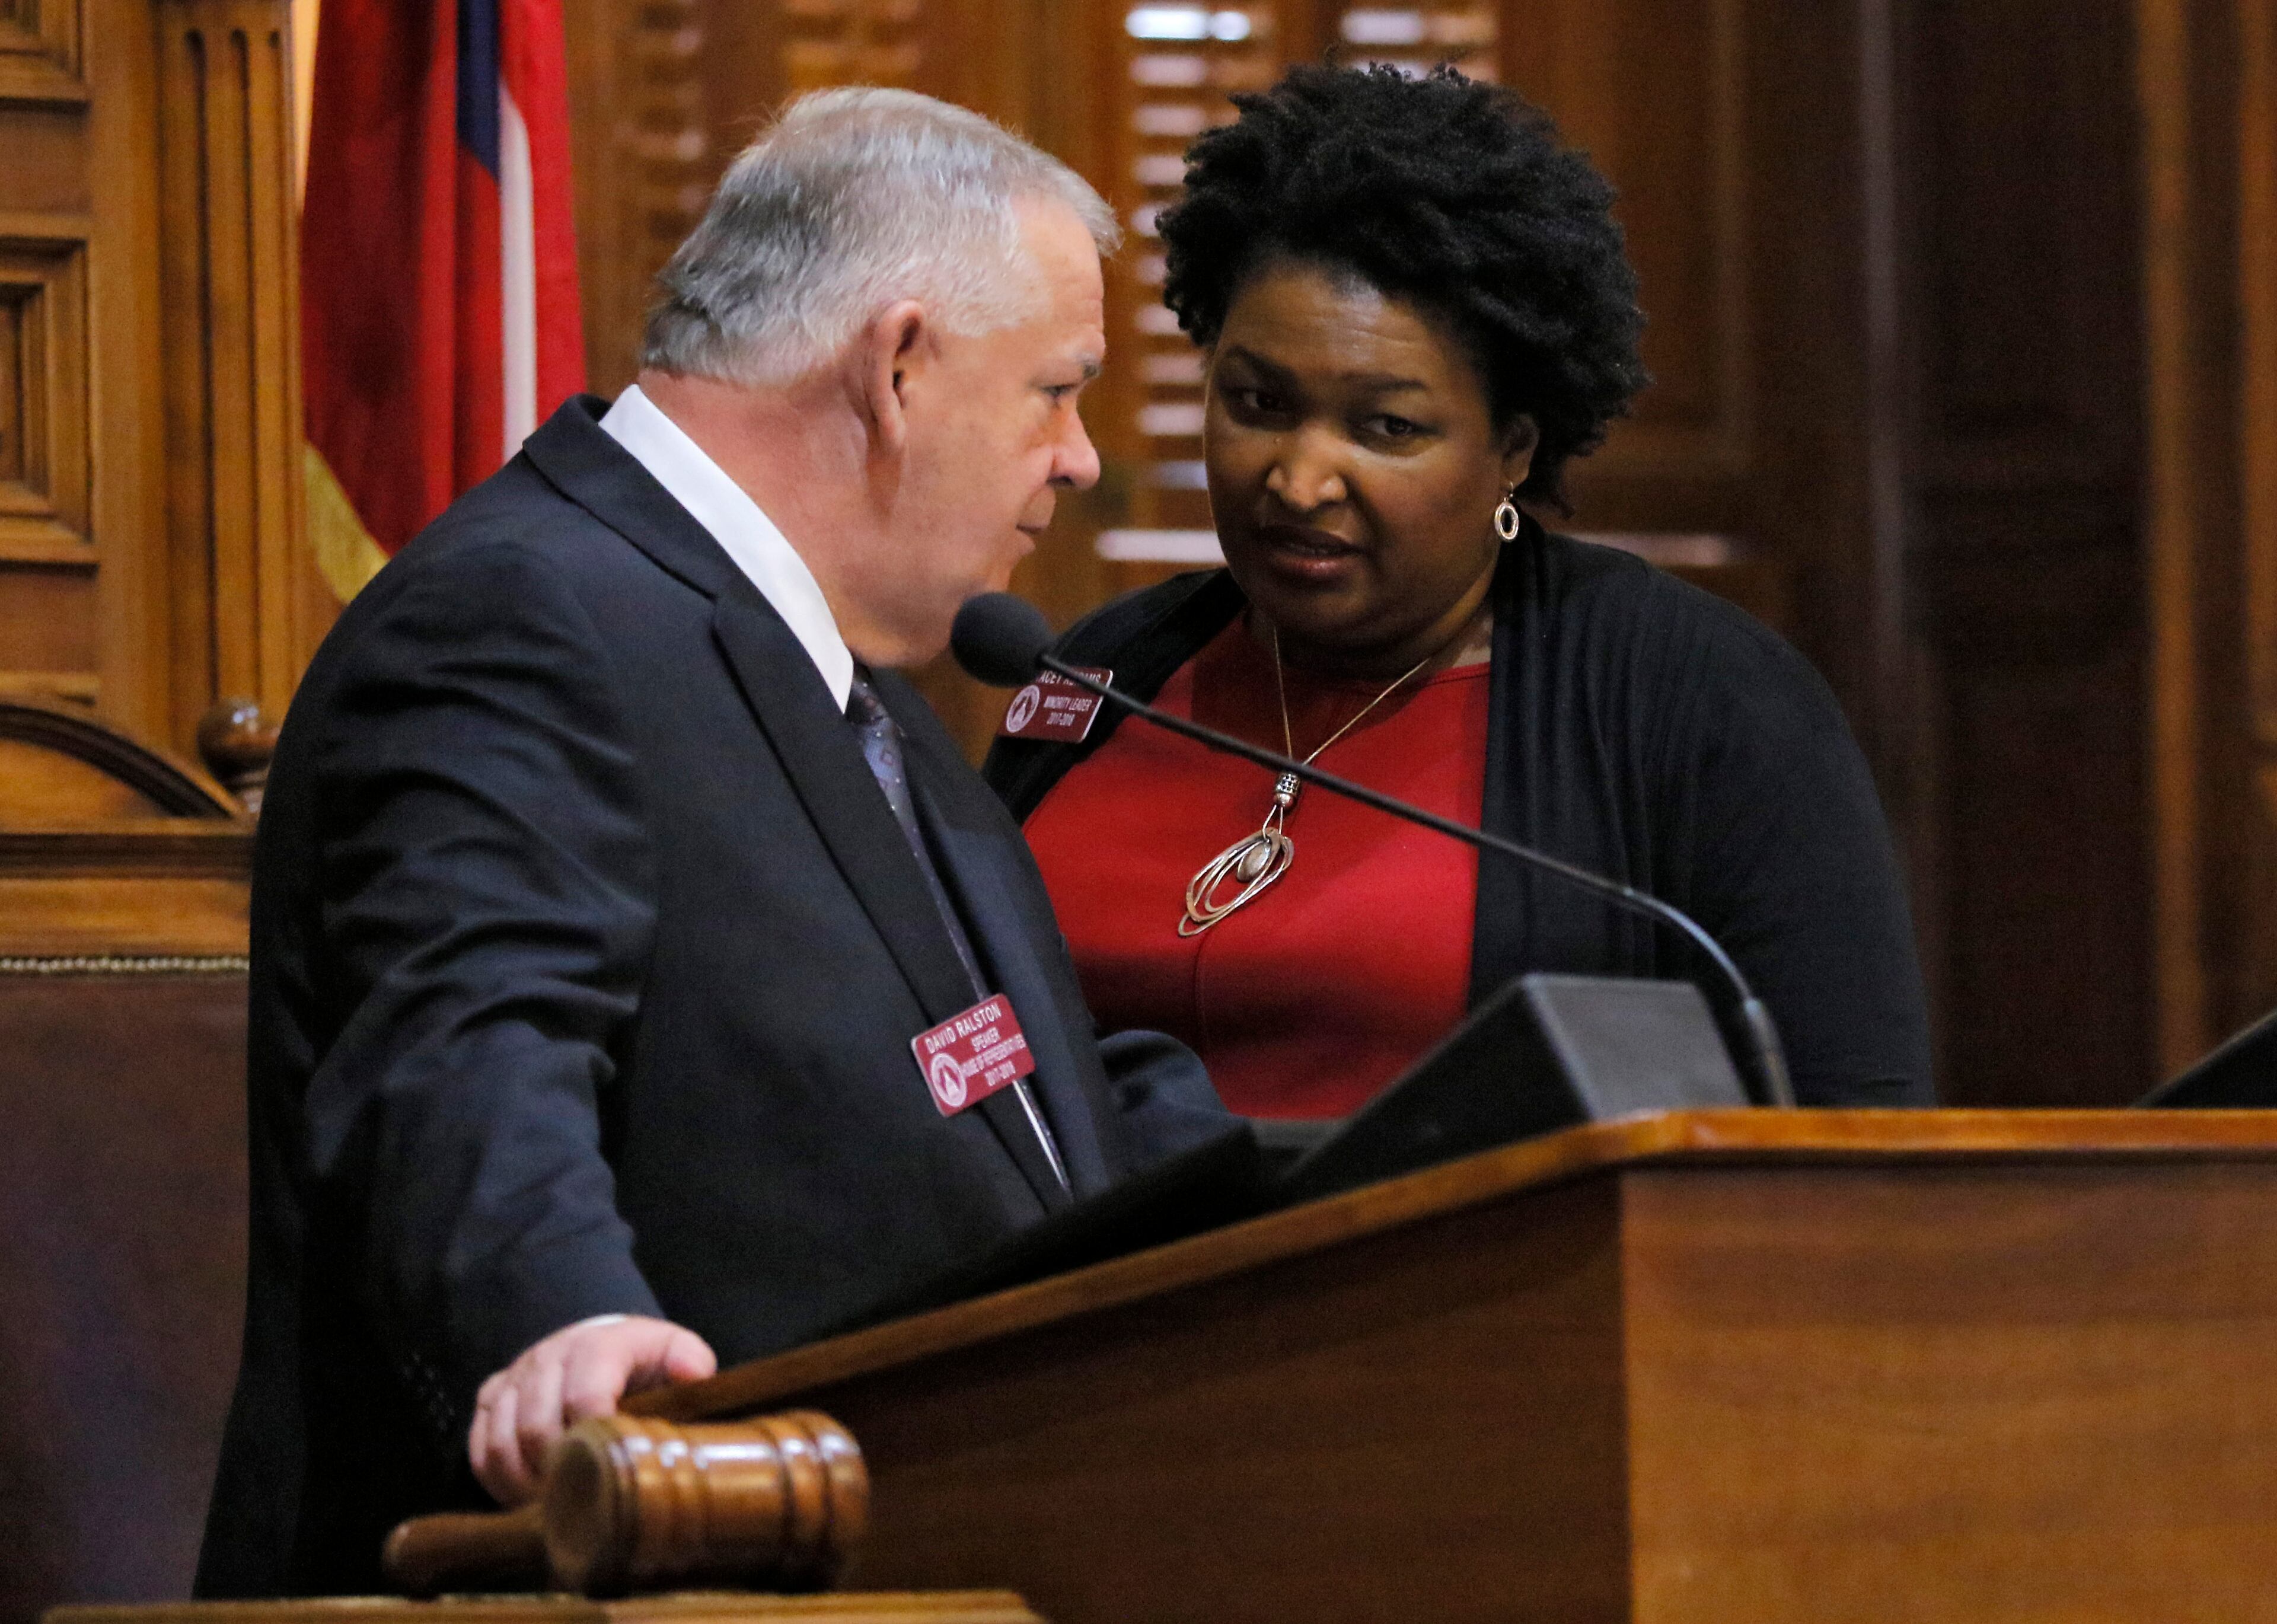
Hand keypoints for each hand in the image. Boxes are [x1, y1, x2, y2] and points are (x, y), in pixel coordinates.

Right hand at [468, 1313, 716, 1505]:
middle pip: (535, 1425)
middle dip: (556, 1471)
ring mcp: (513, 1377)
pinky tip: (524, 1496)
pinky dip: (497, 1479)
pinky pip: (478, 1446)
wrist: (599, 1342)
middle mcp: (547, 1357)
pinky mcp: (491, 1397)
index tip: (609, 1472)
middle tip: (578, 1502)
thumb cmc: (640, 1360)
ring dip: (523, 1482)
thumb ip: (688, 1361)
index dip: (592, 1440)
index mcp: (595, 1345)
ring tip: (552, 1506)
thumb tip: (694, 1374)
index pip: (584, 1395)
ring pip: (500, 1439)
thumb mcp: (673, 1351)